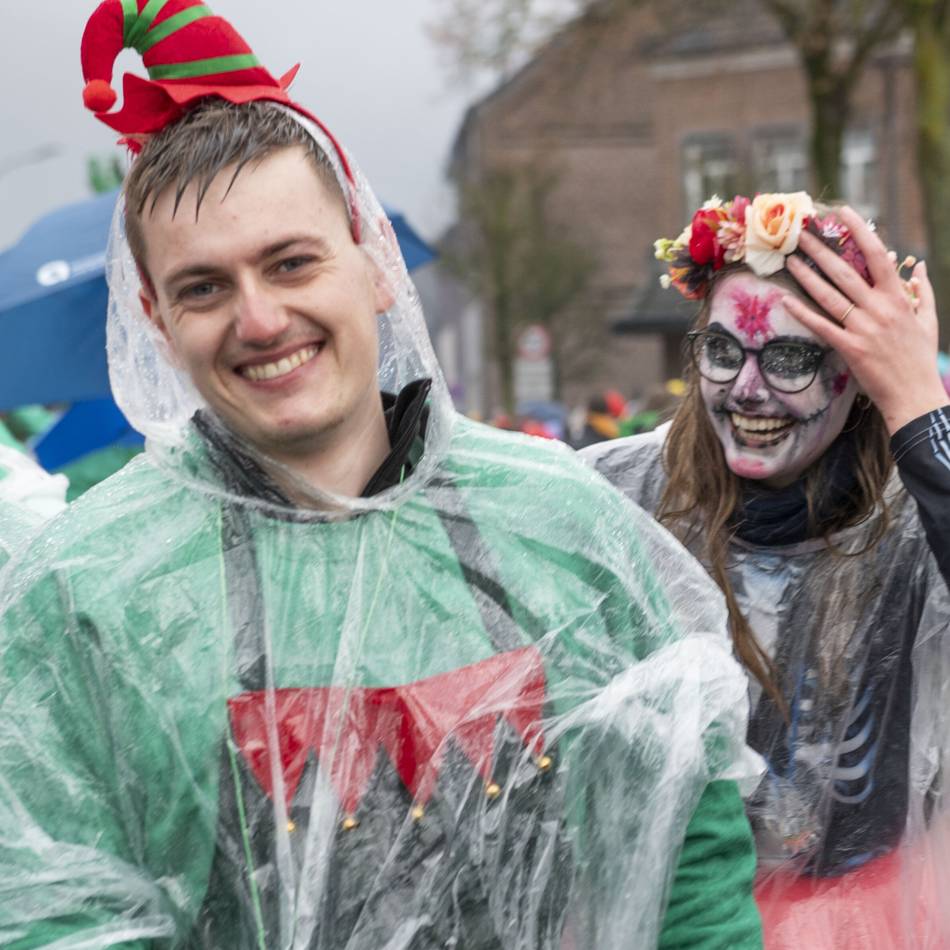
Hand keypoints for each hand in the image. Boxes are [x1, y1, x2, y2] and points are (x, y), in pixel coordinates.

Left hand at [782, 206, 947, 433]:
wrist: (915, 395)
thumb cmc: (919, 358)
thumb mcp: (928, 320)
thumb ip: (922, 291)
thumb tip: (918, 266)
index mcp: (897, 298)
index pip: (878, 255)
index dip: (860, 231)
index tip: (844, 213)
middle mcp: (879, 309)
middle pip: (845, 272)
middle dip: (821, 251)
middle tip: (800, 235)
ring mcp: (863, 329)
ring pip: (830, 296)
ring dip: (807, 277)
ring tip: (789, 261)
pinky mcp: (850, 348)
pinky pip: (822, 327)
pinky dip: (803, 312)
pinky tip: (786, 300)